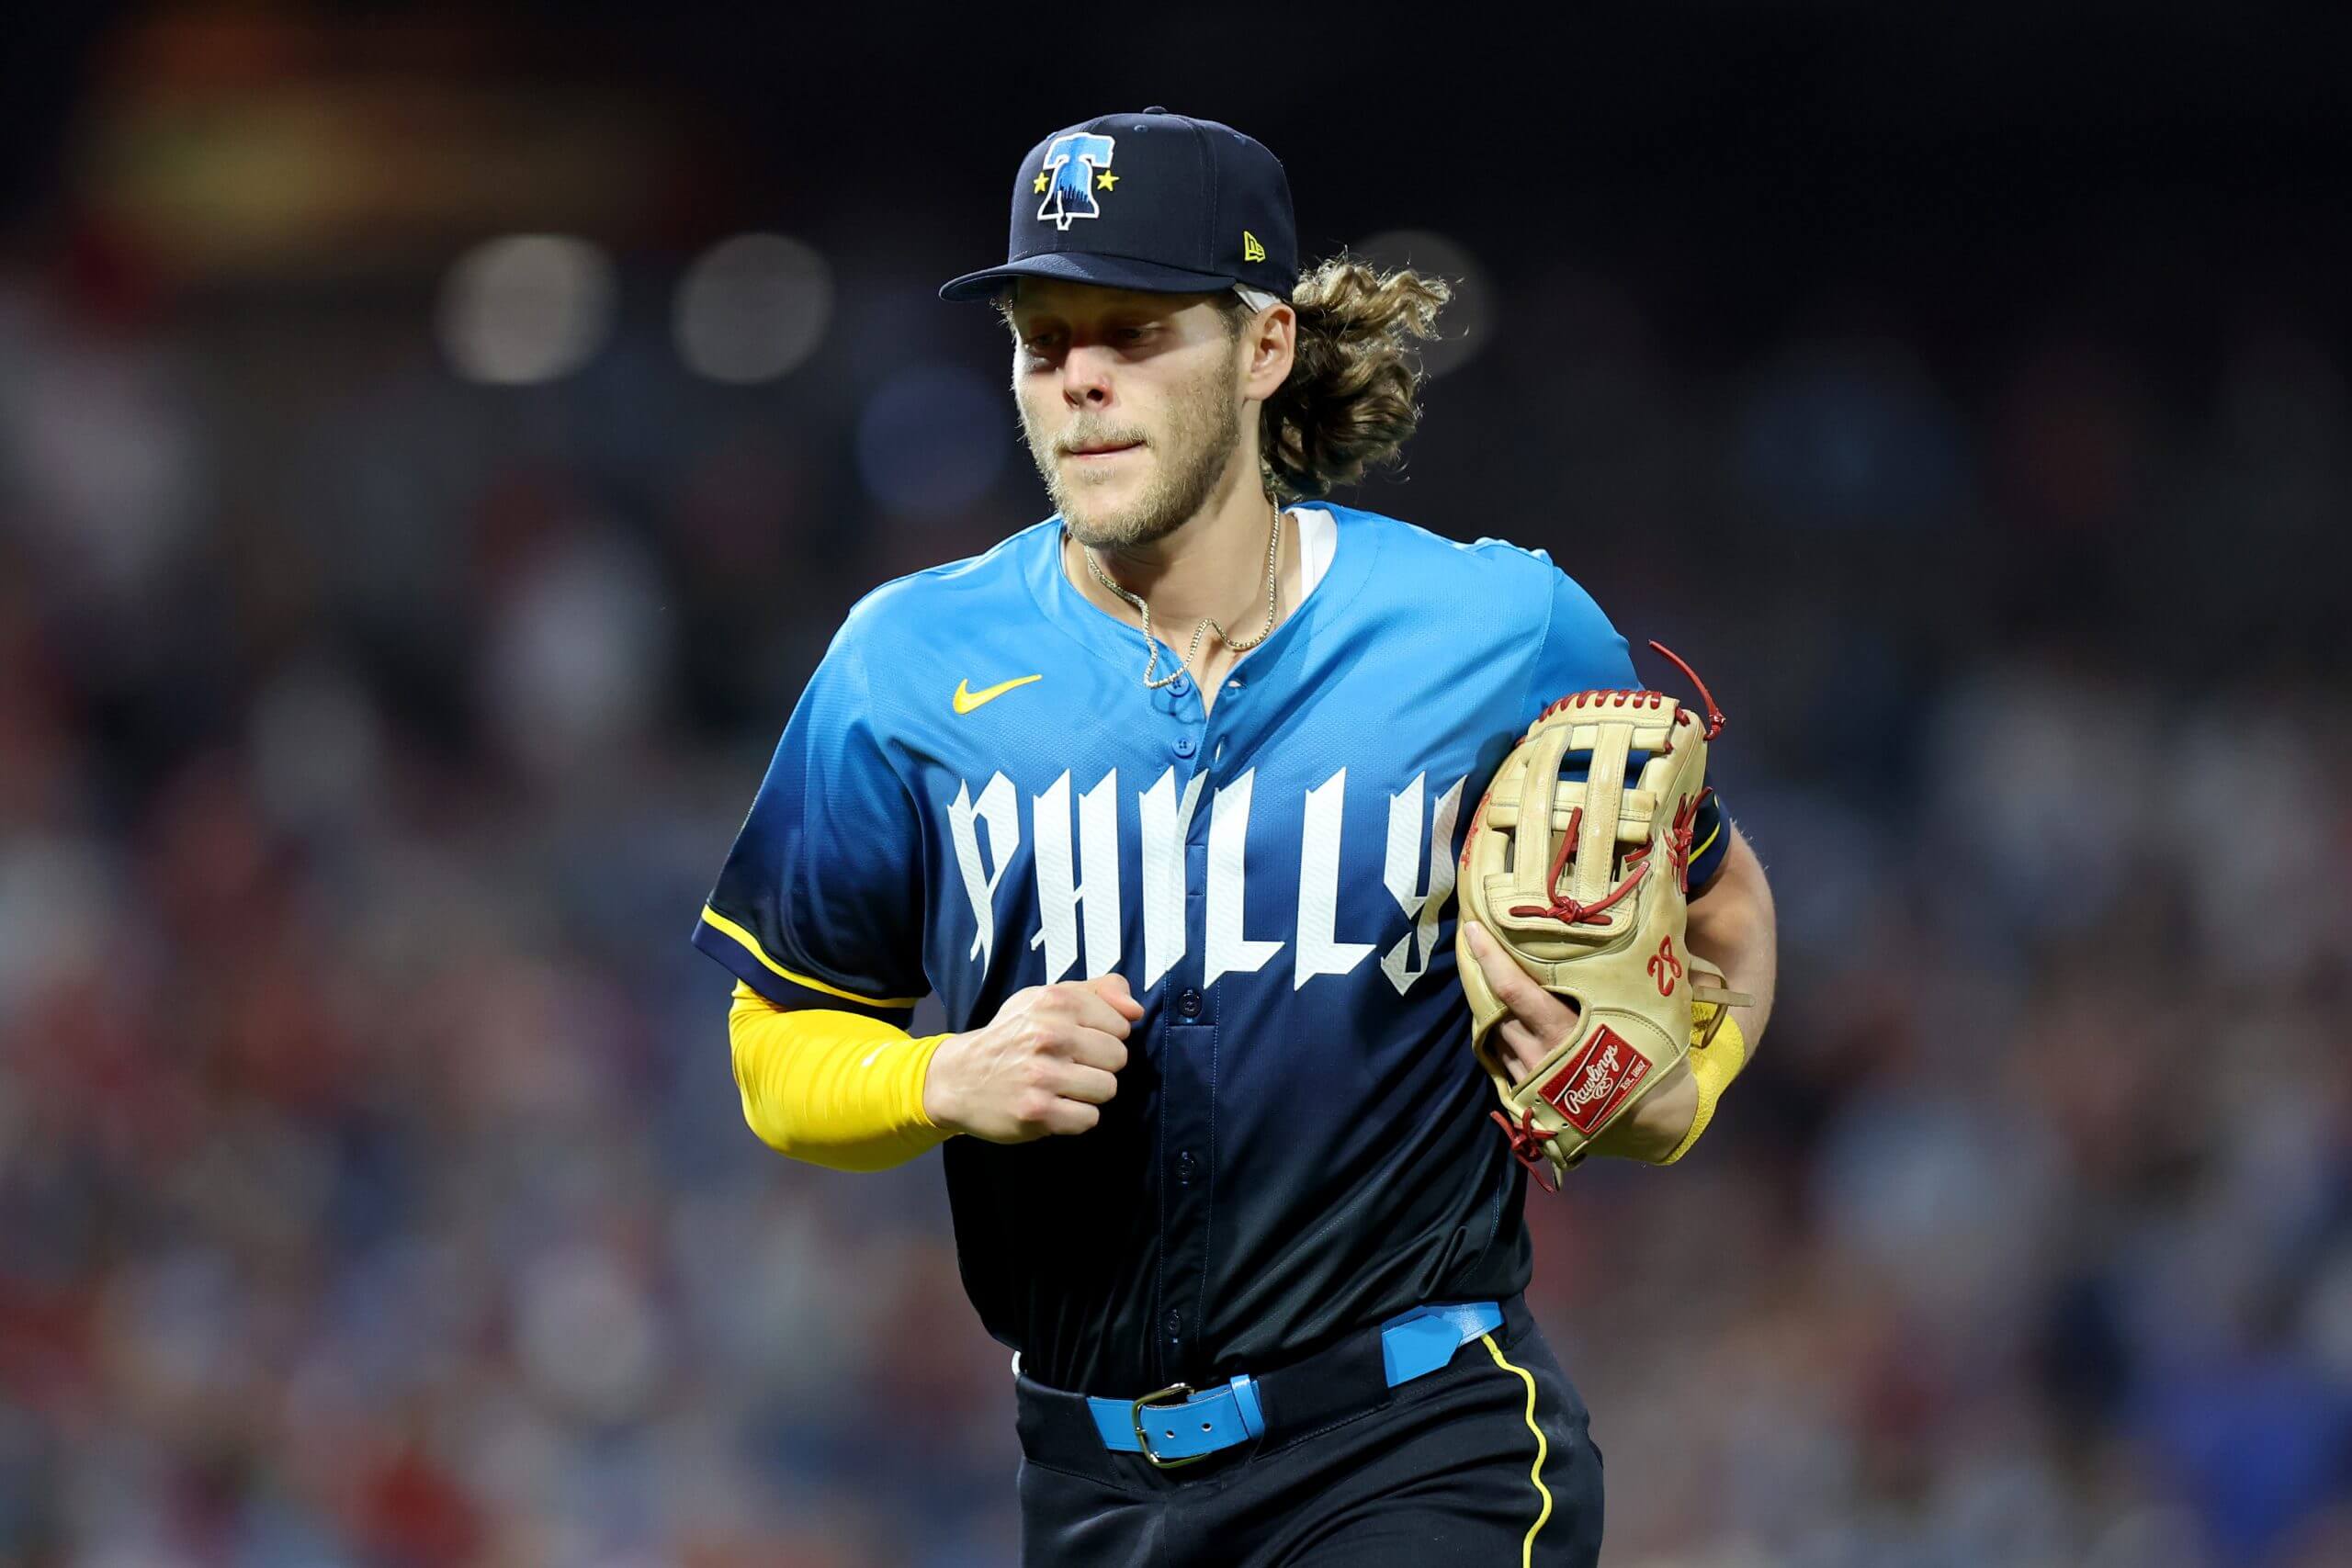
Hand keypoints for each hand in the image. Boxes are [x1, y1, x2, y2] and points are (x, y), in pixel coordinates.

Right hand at [922, 974, 1143, 1142]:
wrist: (958, 1078)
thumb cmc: (1012, 1036)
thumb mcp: (1047, 998)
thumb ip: (1098, 992)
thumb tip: (1136, 1010)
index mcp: (1054, 1002)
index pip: (1120, 1024)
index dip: (1105, 1035)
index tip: (1079, 1040)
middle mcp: (1047, 1035)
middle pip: (1118, 1058)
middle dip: (1099, 1065)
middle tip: (1069, 1066)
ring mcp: (1041, 1075)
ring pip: (1108, 1089)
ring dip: (1089, 1093)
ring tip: (1061, 1086)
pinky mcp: (1037, 1112)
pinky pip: (1089, 1119)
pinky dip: (1075, 1117)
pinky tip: (1054, 1106)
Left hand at [1459, 921, 1696, 1160]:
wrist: (1652, 1124)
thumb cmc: (1651, 1064)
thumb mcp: (1638, 1018)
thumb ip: (1619, 984)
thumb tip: (1641, 935)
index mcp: (1563, 1032)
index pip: (1513, 990)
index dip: (1490, 959)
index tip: (1474, 930)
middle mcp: (1537, 1056)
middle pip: (1496, 1011)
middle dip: (1484, 981)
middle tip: (1477, 949)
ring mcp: (1528, 1081)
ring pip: (1496, 1036)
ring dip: (1492, 1012)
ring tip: (1491, 984)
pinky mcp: (1525, 1100)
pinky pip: (1503, 1060)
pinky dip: (1502, 1039)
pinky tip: (1507, 1024)